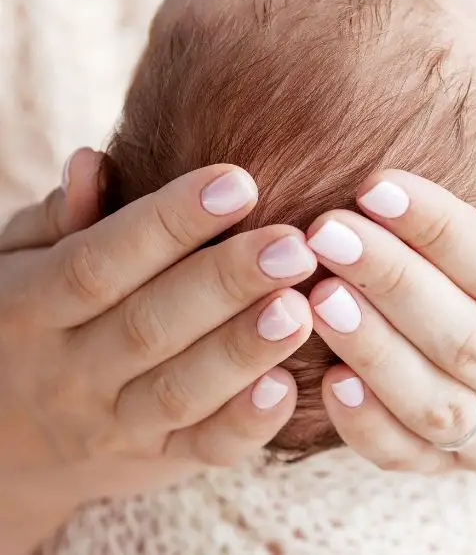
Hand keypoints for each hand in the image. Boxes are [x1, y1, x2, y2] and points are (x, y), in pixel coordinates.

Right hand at [0, 150, 316, 550]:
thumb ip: (58, 218)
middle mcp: (72, 372)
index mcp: (33, 309)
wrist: (13, 439)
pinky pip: (205, 449)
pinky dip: (246, 424)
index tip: (238, 183)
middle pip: (150, 325)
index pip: (102, 261)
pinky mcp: (160, 459)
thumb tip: (91, 163)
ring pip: (182, 390)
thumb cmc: (33, 323)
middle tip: (293, 247)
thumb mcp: (21, 265)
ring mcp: (117, 424)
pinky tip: (288, 388)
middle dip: (226, 283)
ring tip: (300, 309)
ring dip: (244, 350)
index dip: (169, 222)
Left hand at [304, 170, 475, 473]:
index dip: (439, 230)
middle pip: (461, 338)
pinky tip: (327, 379)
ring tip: (319, 294)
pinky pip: (404, 455)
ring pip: (430, 401)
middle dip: (389, 280)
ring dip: (370, 348)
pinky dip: (365, 424)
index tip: (376, 188)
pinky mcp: (454, 466)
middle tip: (328, 232)